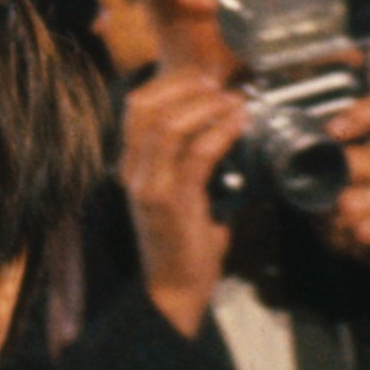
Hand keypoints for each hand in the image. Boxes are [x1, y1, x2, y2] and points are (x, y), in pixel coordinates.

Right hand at [119, 73, 254, 335]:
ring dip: (205, 106)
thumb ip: (193, 164)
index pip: (136, 108)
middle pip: (147, 108)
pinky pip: (196, 155)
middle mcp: (133, 172)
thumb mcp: (181, 195)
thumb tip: (226, 132)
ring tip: (233, 101)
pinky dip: (220, 133)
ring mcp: (149, 186)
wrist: (172, 291)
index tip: (202, 78)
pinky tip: (238, 124)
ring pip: (169, 126)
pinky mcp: (171, 202)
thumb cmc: (183, 245)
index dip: (169, 84)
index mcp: (131, 167)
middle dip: (186, 87)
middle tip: (220, 84)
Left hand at [320, 104, 369, 361]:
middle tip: (323, 201)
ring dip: (342, 217)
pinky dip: (367, 230)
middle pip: (364, 157)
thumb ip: (320, 183)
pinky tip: (360, 236)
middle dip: (334, 183)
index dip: (361, 114)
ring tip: (340, 229)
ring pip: (364, 196)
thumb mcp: (342, 201)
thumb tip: (290, 173)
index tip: (334, 130)